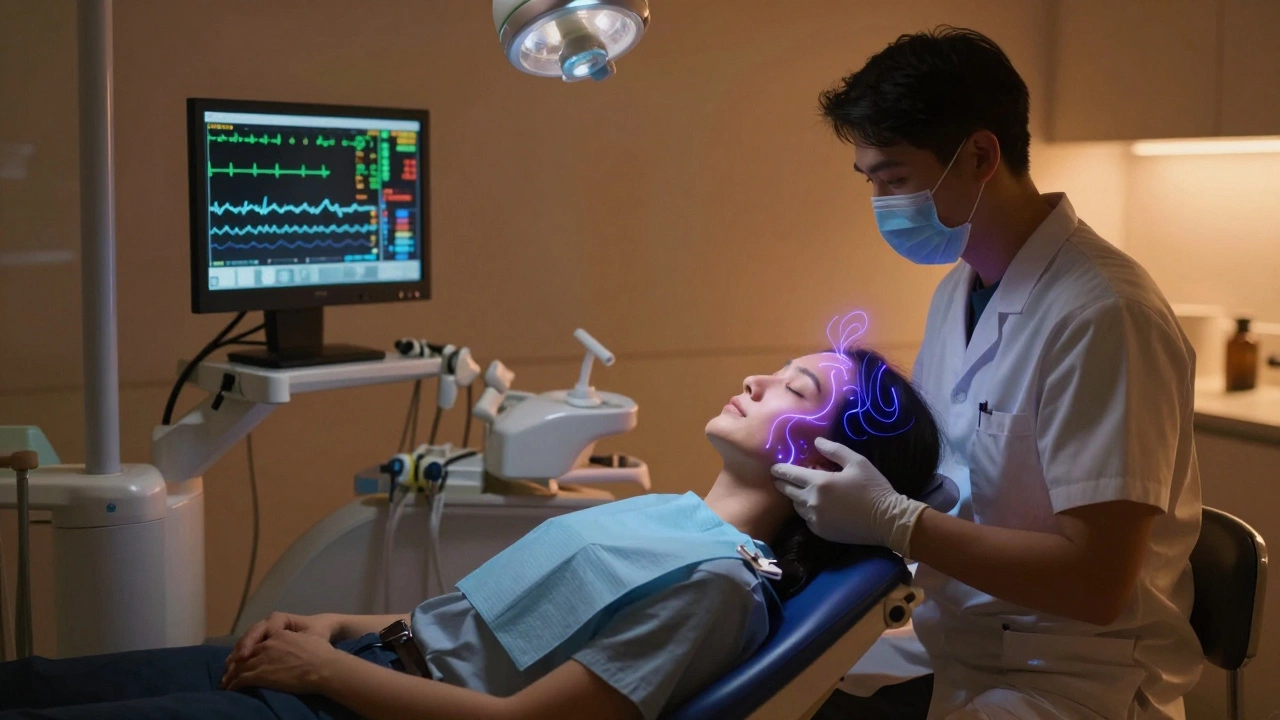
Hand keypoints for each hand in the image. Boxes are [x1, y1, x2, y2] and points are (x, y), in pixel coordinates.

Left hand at [222, 630, 341, 694]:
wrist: (323, 667)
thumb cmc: (321, 654)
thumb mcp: (308, 639)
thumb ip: (296, 640)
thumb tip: (294, 650)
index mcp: (278, 635)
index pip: (257, 643)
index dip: (247, 652)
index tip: (242, 659)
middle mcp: (268, 645)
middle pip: (245, 654)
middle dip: (235, 664)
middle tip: (228, 673)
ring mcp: (263, 659)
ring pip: (240, 667)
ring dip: (231, 676)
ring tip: (226, 684)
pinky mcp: (261, 673)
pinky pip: (242, 679)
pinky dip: (234, 684)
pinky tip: (231, 689)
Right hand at [227, 612, 336, 669]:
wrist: (322, 632)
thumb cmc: (319, 632)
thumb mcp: (315, 634)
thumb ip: (303, 639)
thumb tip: (292, 646)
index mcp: (280, 619)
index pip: (263, 628)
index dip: (252, 641)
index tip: (245, 656)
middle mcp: (269, 624)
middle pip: (251, 635)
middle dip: (241, 649)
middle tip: (232, 663)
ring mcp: (264, 633)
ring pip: (248, 642)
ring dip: (238, 655)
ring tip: (230, 667)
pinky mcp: (262, 643)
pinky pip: (250, 649)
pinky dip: (242, 659)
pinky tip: (235, 669)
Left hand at [771, 437, 926, 555]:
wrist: (887, 520)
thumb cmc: (873, 488)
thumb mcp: (857, 462)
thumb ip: (834, 450)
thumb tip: (817, 441)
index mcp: (819, 483)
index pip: (790, 474)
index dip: (780, 470)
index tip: (773, 468)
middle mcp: (812, 502)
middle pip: (788, 491)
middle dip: (783, 483)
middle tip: (781, 479)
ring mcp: (815, 519)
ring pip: (797, 506)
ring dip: (796, 497)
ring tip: (802, 491)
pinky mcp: (821, 531)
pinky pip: (807, 519)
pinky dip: (808, 511)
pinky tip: (816, 506)